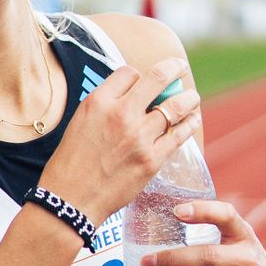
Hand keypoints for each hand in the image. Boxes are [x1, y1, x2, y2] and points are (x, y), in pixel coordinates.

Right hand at [40, 55, 201, 225]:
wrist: (72, 199)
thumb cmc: (73, 161)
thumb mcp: (81, 120)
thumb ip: (106, 104)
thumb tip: (132, 94)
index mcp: (99, 101)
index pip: (129, 72)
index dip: (138, 76)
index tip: (141, 83)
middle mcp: (121, 114)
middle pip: (158, 78)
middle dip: (174, 67)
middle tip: (180, 66)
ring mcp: (139, 137)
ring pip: (175, 106)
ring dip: (188, 98)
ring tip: (192, 97)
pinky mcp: (152, 160)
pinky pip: (179, 135)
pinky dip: (189, 123)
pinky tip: (193, 119)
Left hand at [133, 199, 265, 265]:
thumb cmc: (242, 261)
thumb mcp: (237, 240)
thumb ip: (212, 228)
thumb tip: (166, 214)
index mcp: (244, 235)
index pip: (226, 216)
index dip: (203, 211)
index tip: (177, 211)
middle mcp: (247, 259)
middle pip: (206, 256)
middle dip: (171, 259)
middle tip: (145, 261)